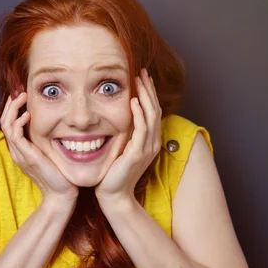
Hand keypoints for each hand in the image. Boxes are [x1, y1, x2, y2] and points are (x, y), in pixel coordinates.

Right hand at [0, 92, 78, 205]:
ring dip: (13, 108)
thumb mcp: (51, 151)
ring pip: (7, 125)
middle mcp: (17, 150)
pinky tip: (27, 114)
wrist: (61, 194)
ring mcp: (20, 153)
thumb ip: (47, 139)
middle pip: (5, 121)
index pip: (10, 123)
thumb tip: (57, 123)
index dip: (14, 107)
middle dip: (11, 104)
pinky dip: (18, 122)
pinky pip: (15, 135)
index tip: (23, 94)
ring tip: (22, 96)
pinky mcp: (26, 156)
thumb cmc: (60, 174)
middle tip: (20, 91)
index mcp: (20, 149)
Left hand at [95, 68, 161, 208]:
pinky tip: (134, 102)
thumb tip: (114, 119)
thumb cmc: (113, 174)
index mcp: (148, 141)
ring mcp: (147, 148)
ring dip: (145, 96)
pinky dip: (139, 114)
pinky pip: (142, 130)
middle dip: (148, 89)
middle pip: (154, 109)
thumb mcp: (120, 149)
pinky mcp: (138, 154)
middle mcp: (152, 143)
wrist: (113, 195)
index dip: (148, 93)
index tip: (141, 77)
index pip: (151, 111)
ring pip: (150, 116)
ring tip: (139, 80)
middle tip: (142, 71)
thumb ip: (123, 135)